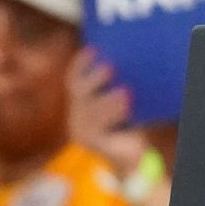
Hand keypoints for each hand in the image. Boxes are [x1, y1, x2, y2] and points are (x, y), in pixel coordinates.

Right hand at [67, 50, 147, 176]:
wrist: (130, 156)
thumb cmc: (128, 124)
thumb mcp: (119, 102)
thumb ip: (117, 86)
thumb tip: (126, 62)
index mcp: (80, 102)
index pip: (74, 79)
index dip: (81, 64)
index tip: (93, 49)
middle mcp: (76, 114)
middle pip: (79, 92)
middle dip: (94, 78)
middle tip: (111, 67)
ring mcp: (81, 129)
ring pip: (91, 109)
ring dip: (108, 100)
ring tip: (125, 93)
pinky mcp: (91, 142)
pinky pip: (99, 127)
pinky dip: (112, 117)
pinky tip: (126, 111)